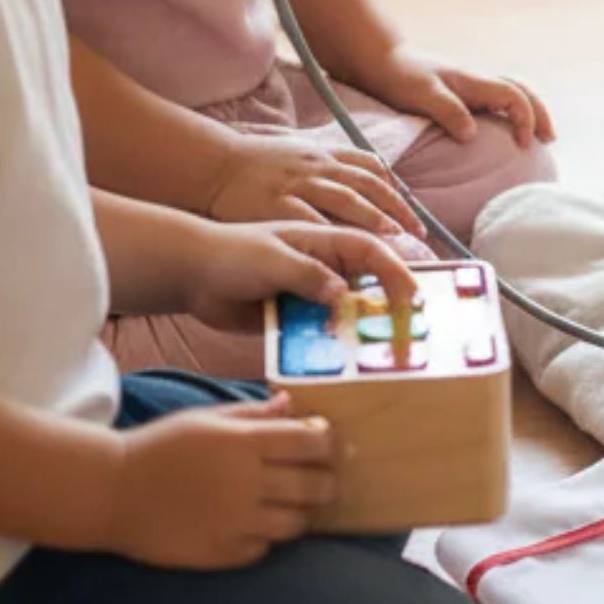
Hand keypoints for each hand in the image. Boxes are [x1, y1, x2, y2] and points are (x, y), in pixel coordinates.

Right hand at [102, 394, 336, 568]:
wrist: (111, 492)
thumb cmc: (161, 448)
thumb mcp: (206, 419)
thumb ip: (254, 414)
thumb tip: (293, 404)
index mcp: (244, 443)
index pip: (312, 442)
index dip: (332, 444)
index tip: (336, 446)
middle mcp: (246, 483)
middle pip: (315, 486)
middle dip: (328, 481)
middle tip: (325, 479)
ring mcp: (235, 522)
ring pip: (296, 524)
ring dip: (302, 513)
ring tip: (295, 505)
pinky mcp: (221, 553)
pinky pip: (263, 549)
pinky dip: (267, 538)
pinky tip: (257, 526)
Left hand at [185, 219, 422, 332]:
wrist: (191, 274)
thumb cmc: (232, 254)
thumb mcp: (272, 259)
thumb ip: (308, 275)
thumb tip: (344, 295)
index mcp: (325, 241)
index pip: (372, 251)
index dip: (396, 270)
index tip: (412, 295)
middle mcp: (325, 267)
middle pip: (369, 283)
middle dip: (392, 304)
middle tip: (410, 331)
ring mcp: (311, 294)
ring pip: (348, 311)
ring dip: (365, 329)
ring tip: (385, 353)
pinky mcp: (295, 318)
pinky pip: (323, 333)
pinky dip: (335, 345)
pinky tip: (345, 362)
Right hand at [204, 130, 424, 240]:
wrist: (214, 165)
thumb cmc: (258, 164)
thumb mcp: (301, 153)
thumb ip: (333, 167)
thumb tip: (371, 180)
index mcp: (325, 157)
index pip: (372, 173)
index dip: (397, 197)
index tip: (417, 222)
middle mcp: (317, 167)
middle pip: (367, 187)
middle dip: (396, 212)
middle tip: (418, 238)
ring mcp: (298, 183)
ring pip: (345, 199)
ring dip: (373, 219)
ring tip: (394, 240)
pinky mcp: (276, 202)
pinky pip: (309, 219)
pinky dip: (330, 234)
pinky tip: (346, 250)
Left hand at [357, 45, 554, 148]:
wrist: (381, 60)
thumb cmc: (399, 77)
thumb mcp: (421, 96)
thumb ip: (448, 112)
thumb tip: (472, 135)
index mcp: (473, 81)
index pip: (513, 95)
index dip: (524, 118)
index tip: (522, 143)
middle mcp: (477, 82)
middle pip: (521, 91)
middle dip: (539, 113)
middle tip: (549, 139)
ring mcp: (471, 86)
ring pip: (512, 93)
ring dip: (529, 111)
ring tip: (537, 136)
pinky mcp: (462, 94)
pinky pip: (498, 101)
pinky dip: (512, 113)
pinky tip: (507, 131)